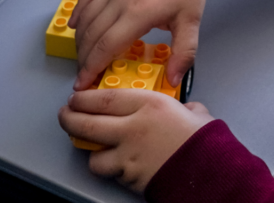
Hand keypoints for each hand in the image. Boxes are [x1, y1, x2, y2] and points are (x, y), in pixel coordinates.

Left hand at [58, 89, 214, 192]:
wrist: (208, 171)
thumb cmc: (204, 140)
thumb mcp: (194, 112)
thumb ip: (182, 107)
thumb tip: (184, 109)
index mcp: (149, 105)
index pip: (104, 98)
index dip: (84, 97)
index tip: (77, 96)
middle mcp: (133, 127)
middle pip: (88, 123)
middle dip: (70, 119)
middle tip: (66, 115)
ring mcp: (127, 155)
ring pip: (93, 154)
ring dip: (90, 150)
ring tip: (93, 146)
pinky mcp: (128, 177)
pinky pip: (110, 172)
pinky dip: (110, 168)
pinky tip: (115, 164)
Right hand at [69, 0, 226, 89]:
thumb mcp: (192, 21)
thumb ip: (183, 53)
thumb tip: (173, 81)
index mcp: (138, 13)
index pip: (106, 46)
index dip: (91, 68)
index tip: (82, 85)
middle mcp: (120, 0)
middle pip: (92, 34)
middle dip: (83, 59)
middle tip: (83, 77)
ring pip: (88, 17)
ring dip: (80, 39)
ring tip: (81, 58)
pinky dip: (79, 11)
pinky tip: (75, 25)